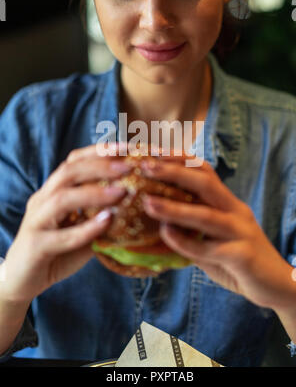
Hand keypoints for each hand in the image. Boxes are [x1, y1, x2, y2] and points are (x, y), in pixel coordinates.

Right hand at [2, 143, 133, 303]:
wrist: (22, 281)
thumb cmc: (58, 252)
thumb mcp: (83, 229)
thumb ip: (102, 216)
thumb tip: (139, 205)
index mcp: (54, 191)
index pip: (74, 161)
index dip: (100, 151)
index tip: (128, 148)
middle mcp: (43, 200)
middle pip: (68, 172)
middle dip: (100, 165)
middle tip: (129, 166)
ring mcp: (36, 221)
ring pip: (61, 199)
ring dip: (94, 193)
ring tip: (122, 192)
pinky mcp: (35, 246)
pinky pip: (61, 236)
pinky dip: (86, 228)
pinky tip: (107, 222)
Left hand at [140, 157, 295, 310]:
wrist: (279, 286)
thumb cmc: (239, 261)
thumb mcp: (214, 240)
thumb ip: (191, 232)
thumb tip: (155, 226)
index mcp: (228, 203)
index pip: (205, 171)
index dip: (180, 159)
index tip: (154, 153)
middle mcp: (235, 211)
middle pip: (205, 183)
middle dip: (174, 172)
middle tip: (146, 167)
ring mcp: (241, 231)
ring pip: (206, 214)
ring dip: (174, 208)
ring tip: (148, 203)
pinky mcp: (242, 255)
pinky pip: (209, 248)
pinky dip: (185, 241)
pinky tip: (166, 235)